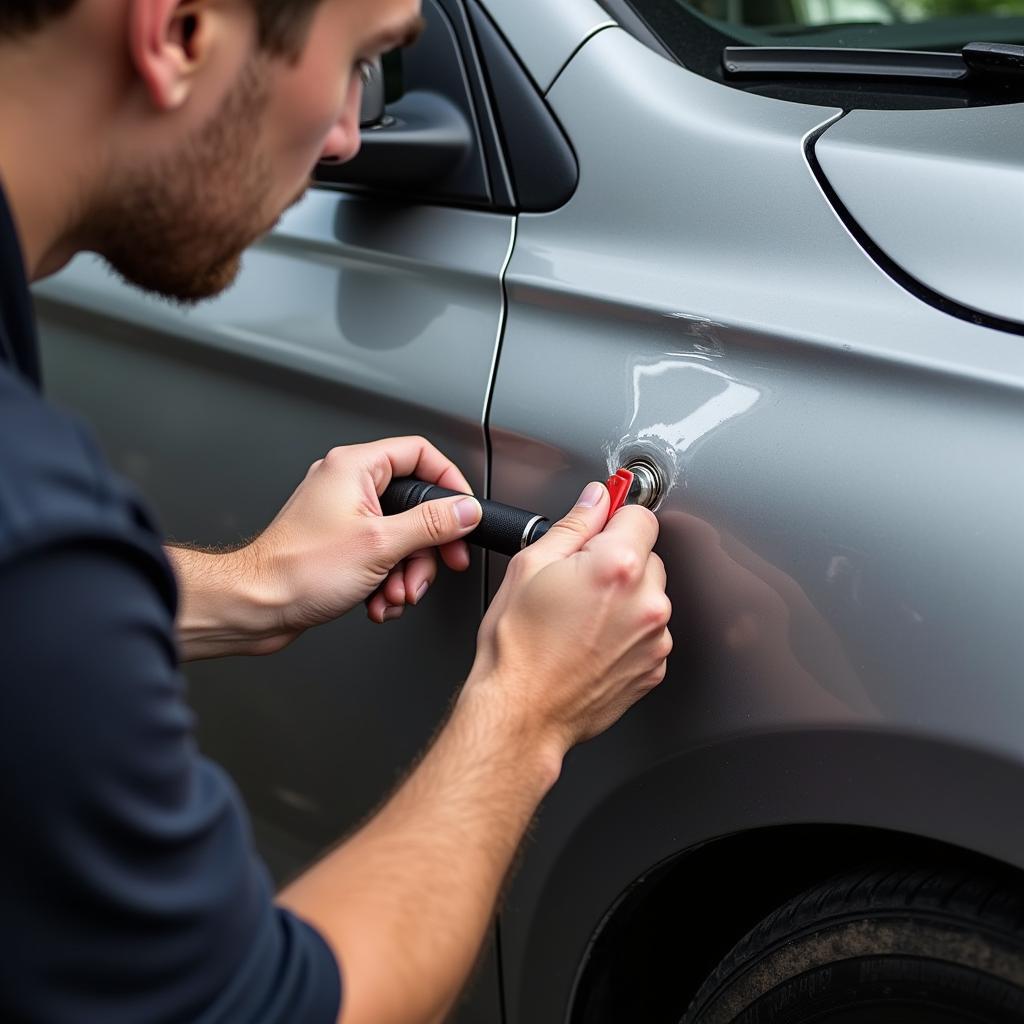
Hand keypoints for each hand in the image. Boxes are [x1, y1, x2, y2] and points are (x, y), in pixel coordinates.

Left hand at [249, 437, 481, 642]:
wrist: (257, 606)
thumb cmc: (298, 570)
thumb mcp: (381, 544)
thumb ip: (432, 524)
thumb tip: (466, 510)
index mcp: (354, 467)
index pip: (420, 454)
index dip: (449, 482)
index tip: (464, 511)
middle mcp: (347, 484)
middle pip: (414, 504)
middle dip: (426, 546)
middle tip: (440, 564)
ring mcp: (342, 514)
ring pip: (400, 536)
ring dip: (406, 572)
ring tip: (395, 593)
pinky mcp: (338, 543)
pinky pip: (381, 555)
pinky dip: (386, 580)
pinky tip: (379, 600)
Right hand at [463, 482, 672, 755]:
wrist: (522, 712)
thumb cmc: (517, 648)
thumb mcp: (530, 566)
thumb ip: (574, 524)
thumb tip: (595, 499)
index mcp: (617, 566)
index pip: (640, 514)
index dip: (613, 519)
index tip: (599, 530)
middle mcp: (647, 601)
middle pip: (647, 556)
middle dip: (618, 561)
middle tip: (577, 583)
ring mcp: (656, 638)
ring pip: (649, 597)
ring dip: (625, 599)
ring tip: (580, 619)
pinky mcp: (655, 666)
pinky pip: (648, 633)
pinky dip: (627, 633)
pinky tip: (591, 642)